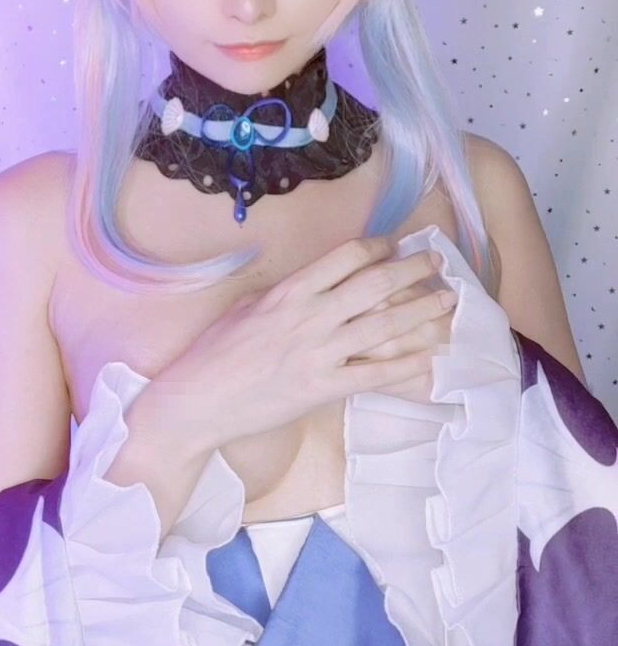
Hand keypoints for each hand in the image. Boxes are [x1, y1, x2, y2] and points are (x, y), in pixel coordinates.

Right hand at [142, 236, 456, 454]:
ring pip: (384, 326)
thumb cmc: (215, 352)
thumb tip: (317, 282)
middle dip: (412, 270)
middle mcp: (309, 316)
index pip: (346, 257)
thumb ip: (286, 293)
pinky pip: (375, 375)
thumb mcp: (248, 306)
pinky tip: (431, 357)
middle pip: (375, 284)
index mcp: (289, 291)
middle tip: (437, 262)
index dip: (378, 247)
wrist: (198, 400)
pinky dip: (407, 365)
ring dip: (421, 310)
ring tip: (448, 300)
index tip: (395, 244)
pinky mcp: (322, 388)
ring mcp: (318, 353)